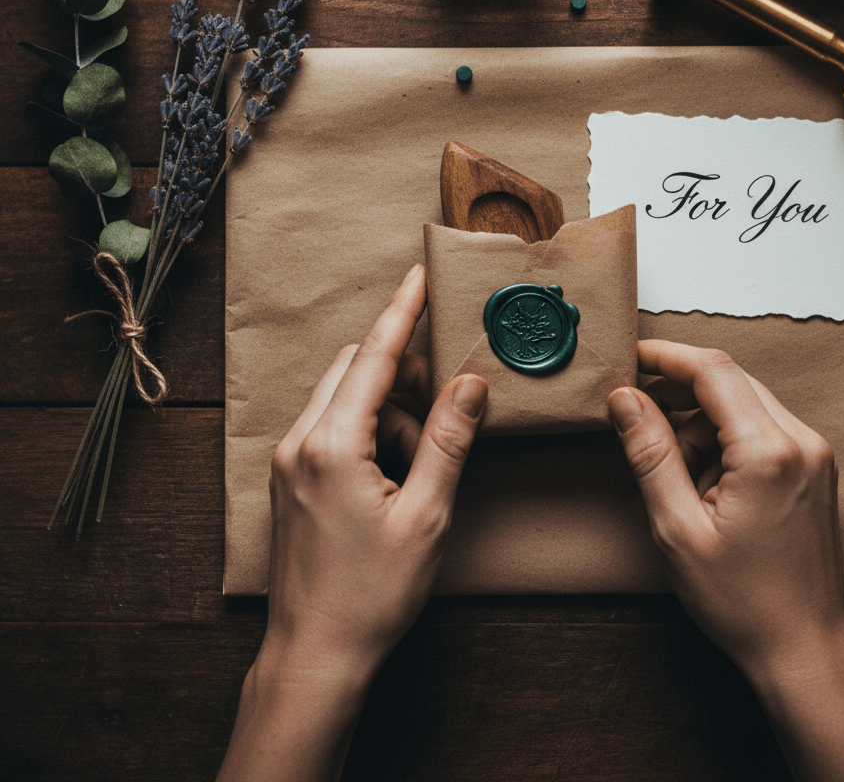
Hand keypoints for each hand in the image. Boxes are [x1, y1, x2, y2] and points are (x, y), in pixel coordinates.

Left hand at [261, 262, 487, 682]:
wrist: (315, 652)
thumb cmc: (371, 593)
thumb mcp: (426, 514)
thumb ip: (448, 440)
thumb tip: (470, 384)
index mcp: (331, 446)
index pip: (373, 356)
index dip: (402, 311)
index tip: (420, 275)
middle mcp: (299, 442)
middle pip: (353, 369)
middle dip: (400, 373)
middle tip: (443, 399)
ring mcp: (288, 460)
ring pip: (344, 399)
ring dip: (387, 412)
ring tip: (417, 469)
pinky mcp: (290, 477)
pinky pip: (332, 428)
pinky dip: (368, 434)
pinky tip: (394, 478)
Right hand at [608, 341, 843, 781]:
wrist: (805, 650)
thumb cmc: (743, 602)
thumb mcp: (678, 528)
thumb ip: (650, 453)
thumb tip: (625, 398)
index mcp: (769, 452)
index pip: (713, 370)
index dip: (665, 356)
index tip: (630, 356)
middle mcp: (802, 442)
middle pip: (730, 381)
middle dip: (679, 391)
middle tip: (637, 415)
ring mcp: (815, 455)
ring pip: (744, 404)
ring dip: (702, 423)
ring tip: (678, 477)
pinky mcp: (815, 469)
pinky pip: (763, 428)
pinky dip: (726, 440)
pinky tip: (706, 482)